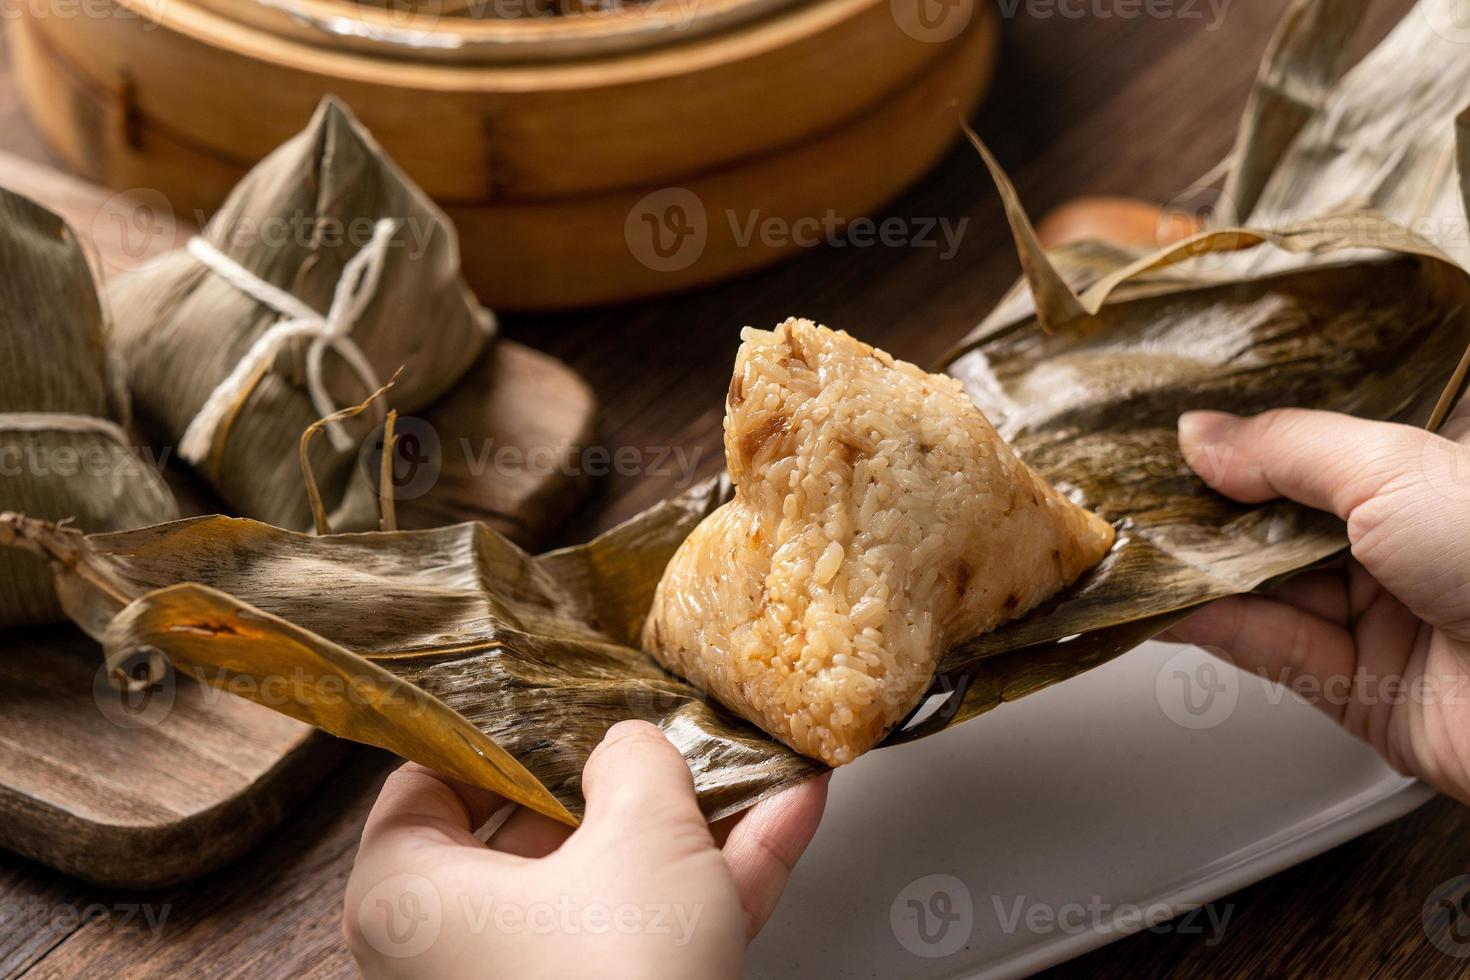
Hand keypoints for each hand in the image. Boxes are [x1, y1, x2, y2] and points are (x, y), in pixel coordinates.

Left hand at [343, 720, 827, 979]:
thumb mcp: (637, 832)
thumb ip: (633, 762)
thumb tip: (630, 747)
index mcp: (408, 897)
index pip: (431, 783)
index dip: (502, 730)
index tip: (558, 695)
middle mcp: (452, 952)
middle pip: (540, 832)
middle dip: (629, 780)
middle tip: (670, 730)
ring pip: (614, 885)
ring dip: (696, 827)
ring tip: (755, 765)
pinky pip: (653, 933)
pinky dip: (714, 884)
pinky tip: (784, 820)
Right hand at [1168, 407, 1469, 802]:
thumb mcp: (1395, 470)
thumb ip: (1286, 449)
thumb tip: (1201, 434)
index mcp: (1428, 471)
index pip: (1315, 445)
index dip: (1245, 439)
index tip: (1175, 435)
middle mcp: (1403, 539)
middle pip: (1278, 518)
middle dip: (1208, 508)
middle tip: (1137, 492)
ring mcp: (1381, 613)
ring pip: (1264, 585)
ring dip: (1198, 571)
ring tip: (1134, 547)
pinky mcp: (1357, 684)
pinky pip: (1269, 646)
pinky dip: (1213, 625)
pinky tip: (1166, 604)